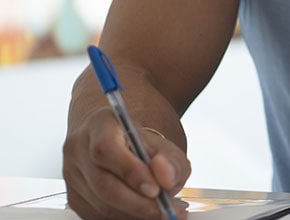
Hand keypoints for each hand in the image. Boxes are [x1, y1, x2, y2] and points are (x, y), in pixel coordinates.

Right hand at [63, 106, 189, 219]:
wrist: (118, 141)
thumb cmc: (140, 142)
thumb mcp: (164, 144)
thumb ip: (171, 161)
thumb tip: (166, 177)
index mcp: (101, 124)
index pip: (107, 150)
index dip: (131, 172)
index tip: (156, 189)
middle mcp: (79, 148)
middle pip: (103, 184)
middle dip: (137, 203)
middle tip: (165, 210)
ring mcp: (72, 174)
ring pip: (101, 204)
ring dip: (133, 213)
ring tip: (161, 211)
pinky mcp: (74, 196)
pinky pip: (97, 215)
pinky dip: (123, 217)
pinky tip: (141, 212)